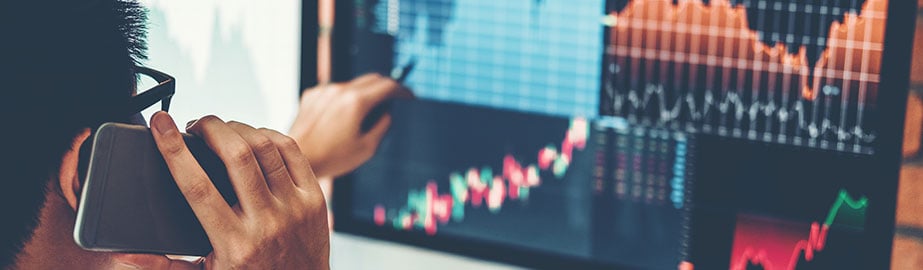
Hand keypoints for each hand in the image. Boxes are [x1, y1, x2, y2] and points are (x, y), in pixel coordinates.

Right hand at [150, 112, 328, 268]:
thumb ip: (167, 265)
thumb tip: (127, 254)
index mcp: (233, 243)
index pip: (197, 186)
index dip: (174, 150)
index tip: (161, 125)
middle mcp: (266, 222)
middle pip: (235, 155)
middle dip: (210, 128)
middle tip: (195, 125)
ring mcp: (294, 207)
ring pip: (264, 147)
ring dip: (238, 128)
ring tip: (221, 131)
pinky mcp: (314, 198)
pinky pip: (291, 152)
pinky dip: (268, 136)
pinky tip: (253, 138)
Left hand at [289, 73, 411, 177]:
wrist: (298, 158)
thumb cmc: (330, 157)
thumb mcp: (367, 148)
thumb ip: (383, 126)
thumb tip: (387, 113)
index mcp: (356, 102)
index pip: (388, 85)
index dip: (402, 90)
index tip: (408, 96)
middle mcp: (340, 90)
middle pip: (372, 79)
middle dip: (386, 88)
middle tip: (392, 102)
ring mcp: (324, 91)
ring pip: (353, 85)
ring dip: (363, 95)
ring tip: (360, 120)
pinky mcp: (312, 94)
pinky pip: (335, 91)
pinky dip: (343, 99)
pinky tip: (339, 119)